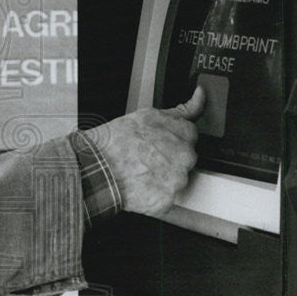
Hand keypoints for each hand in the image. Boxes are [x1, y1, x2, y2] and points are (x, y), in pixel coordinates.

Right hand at [85, 86, 204, 216]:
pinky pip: (165, 199)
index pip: (190, 137)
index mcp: (185, 134)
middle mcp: (186, 157)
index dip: (170, 140)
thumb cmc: (116, 141)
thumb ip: (181, 109)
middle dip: (168, 160)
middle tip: (145, 158)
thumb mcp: (148, 115)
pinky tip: (140, 186)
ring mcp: (177, 180)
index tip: (157, 144)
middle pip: (184, 160)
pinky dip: (153, 196)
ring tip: (140, 172)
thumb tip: (200, 95)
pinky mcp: (166, 200)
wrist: (96, 167)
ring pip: (175, 181)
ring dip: (162, 179)